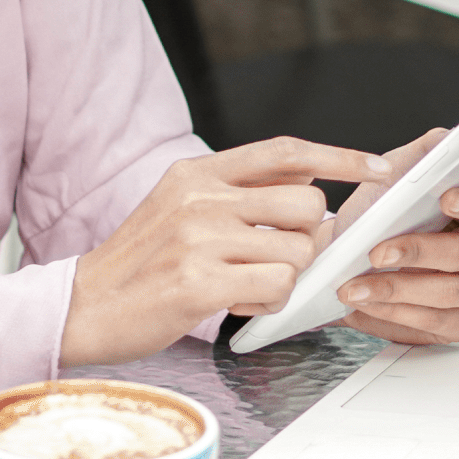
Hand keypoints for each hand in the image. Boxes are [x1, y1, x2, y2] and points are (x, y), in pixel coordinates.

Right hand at [59, 138, 388, 365]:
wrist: (82, 306)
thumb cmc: (141, 263)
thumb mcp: (181, 206)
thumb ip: (238, 193)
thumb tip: (308, 189)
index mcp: (198, 172)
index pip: (285, 152)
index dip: (338, 157)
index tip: (375, 167)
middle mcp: (201, 197)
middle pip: (305, 204)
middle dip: (307, 238)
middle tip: (280, 257)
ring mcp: (199, 239)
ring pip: (297, 251)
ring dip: (285, 276)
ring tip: (247, 284)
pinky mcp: (198, 283)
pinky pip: (275, 287)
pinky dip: (269, 301)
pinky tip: (238, 302)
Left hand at [329, 130, 458, 345]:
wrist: (354, 258)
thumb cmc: (381, 216)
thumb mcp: (397, 175)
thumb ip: (423, 153)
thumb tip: (447, 138)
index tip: (446, 198)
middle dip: (415, 253)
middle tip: (376, 252)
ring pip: (446, 293)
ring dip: (396, 289)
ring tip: (357, 285)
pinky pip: (435, 322)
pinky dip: (397, 313)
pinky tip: (370, 303)